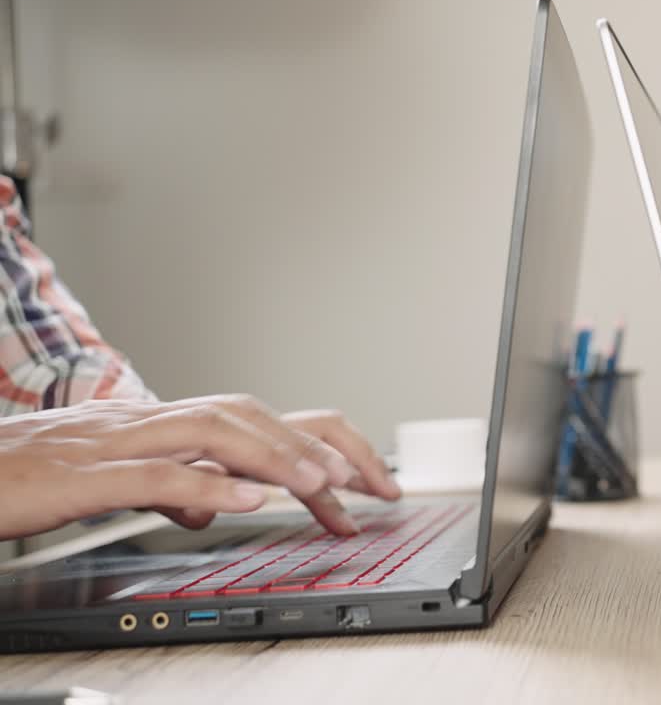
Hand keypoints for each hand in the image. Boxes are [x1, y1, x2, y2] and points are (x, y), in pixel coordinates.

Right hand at [0, 396, 399, 539]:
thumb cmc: (25, 476)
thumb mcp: (112, 482)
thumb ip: (167, 486)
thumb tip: (214, 503)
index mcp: (156, 424)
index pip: (252, 418)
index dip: (312, 442)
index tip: (361, 480)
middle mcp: (145, 422)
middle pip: (248, 414)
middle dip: (316, 447)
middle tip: (369, 484)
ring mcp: (114, 442)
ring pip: (213, 431)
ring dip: (277, 456)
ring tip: (326, 485)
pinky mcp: (83, 475)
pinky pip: (155, 473)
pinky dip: (208, 483)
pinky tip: (249, 500)